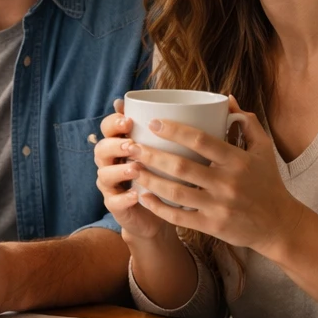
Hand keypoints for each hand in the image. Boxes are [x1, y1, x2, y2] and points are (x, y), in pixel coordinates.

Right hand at [94, 99, 170, 240]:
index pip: (108, 127)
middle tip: (132, 144)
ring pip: (104, 174)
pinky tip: (137, 196)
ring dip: (119, 170)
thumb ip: (184, 131)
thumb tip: (216, 102)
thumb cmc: (169, 178)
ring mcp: (112, 185)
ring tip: (135, 169)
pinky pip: (114, 202)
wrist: (157, 214)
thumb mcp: (175, 152)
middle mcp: (112, 162)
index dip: (114, 122)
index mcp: (122, 143)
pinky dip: (124, 198)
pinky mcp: (116, 206)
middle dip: (114, 144)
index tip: (130, 119)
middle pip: (101, 148)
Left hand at [121, 96, 304, 256]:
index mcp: (238, 160)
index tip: (153, 122)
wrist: (279, 225)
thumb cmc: (268, 181)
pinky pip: (179, 216)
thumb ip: (246, 122)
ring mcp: (219, 206)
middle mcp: (228, 183)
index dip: (174, 130)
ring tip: (130, 168)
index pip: (201, 140)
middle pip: (181, 167)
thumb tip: (226, 98)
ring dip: (149, 180)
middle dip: (152, 155)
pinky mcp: (213, 226)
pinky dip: (158, 207)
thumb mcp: (263, 149)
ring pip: (175, 192)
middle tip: (131, 145)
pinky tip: (142, 196)